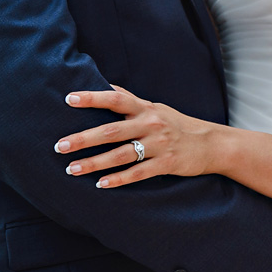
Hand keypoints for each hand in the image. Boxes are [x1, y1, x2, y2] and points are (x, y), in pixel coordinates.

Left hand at [54, 86, 219, 186]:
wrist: (212, 144)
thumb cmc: (177, 125)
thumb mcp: (156, 108)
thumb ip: (131, 100)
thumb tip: (106, 86)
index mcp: (146, 108)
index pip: (115, 98)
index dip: (92, 97)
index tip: (69, 99)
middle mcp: (151, 124)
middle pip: (112, 130)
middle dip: (83, 139)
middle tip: (60, 146)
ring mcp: (159, 145)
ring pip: (121, 155)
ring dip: (94, 163)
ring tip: (72, 169)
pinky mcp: (167, 164)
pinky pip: (138, 173)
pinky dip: (119, 179)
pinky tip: (101, 184)